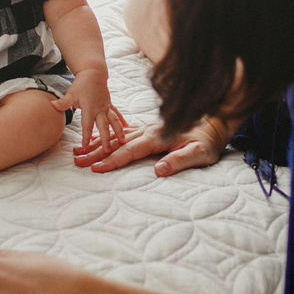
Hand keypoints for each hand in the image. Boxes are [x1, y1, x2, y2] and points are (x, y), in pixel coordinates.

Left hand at [49, 68, 126, 149]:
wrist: (93, 73)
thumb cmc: (81, 84)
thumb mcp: (71, 93)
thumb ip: (63, 102)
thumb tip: (52, 105)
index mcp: (90, 108)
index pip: (87, 125)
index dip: (86, 136)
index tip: (85, 146)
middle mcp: (100, 109)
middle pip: (103, 126)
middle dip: (106, 138)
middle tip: (107, 151)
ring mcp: (106, 107)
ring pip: (114, 121)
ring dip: (119, 131)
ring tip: (123, 141)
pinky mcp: (109, 104)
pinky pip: (116, 114)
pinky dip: (121, 121)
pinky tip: (127, 128)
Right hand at [73, 117, 229, 175]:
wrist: (215, 124)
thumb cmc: (209, 142)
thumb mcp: (200, 154)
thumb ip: (180, 161)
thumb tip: (159, 169)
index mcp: (158, 138)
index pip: (130, 151)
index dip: (112, 160)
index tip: (96, 167)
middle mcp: (150, 131)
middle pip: (118, 143)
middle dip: (96, 153)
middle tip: (77, 160)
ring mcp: (149, 129)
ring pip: (118, 137)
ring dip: (98, 144)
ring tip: (79, 151)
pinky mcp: (150, 130)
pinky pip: (125, 132)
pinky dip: (110, 136)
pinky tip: (99, 139)